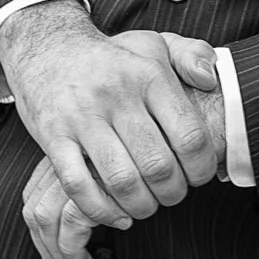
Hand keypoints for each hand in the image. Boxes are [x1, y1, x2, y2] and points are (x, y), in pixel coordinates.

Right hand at [19, 29, 225, 258]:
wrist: (48, 48)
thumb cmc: (112, 57)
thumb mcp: (156, 43)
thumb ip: (193, 54)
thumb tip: (210, 80)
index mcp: (148, 75)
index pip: (189, 134)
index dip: (201, 166)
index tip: (200, 175)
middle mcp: (117, 95)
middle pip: (157, 164)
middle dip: (173, 192)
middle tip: (174, 195)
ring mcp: (82, 117)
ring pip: (120, 180)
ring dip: (141, 205)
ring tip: (147, 205)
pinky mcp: (53, 136)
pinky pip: (78, 185)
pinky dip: (101, 210)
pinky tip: (117, 215)